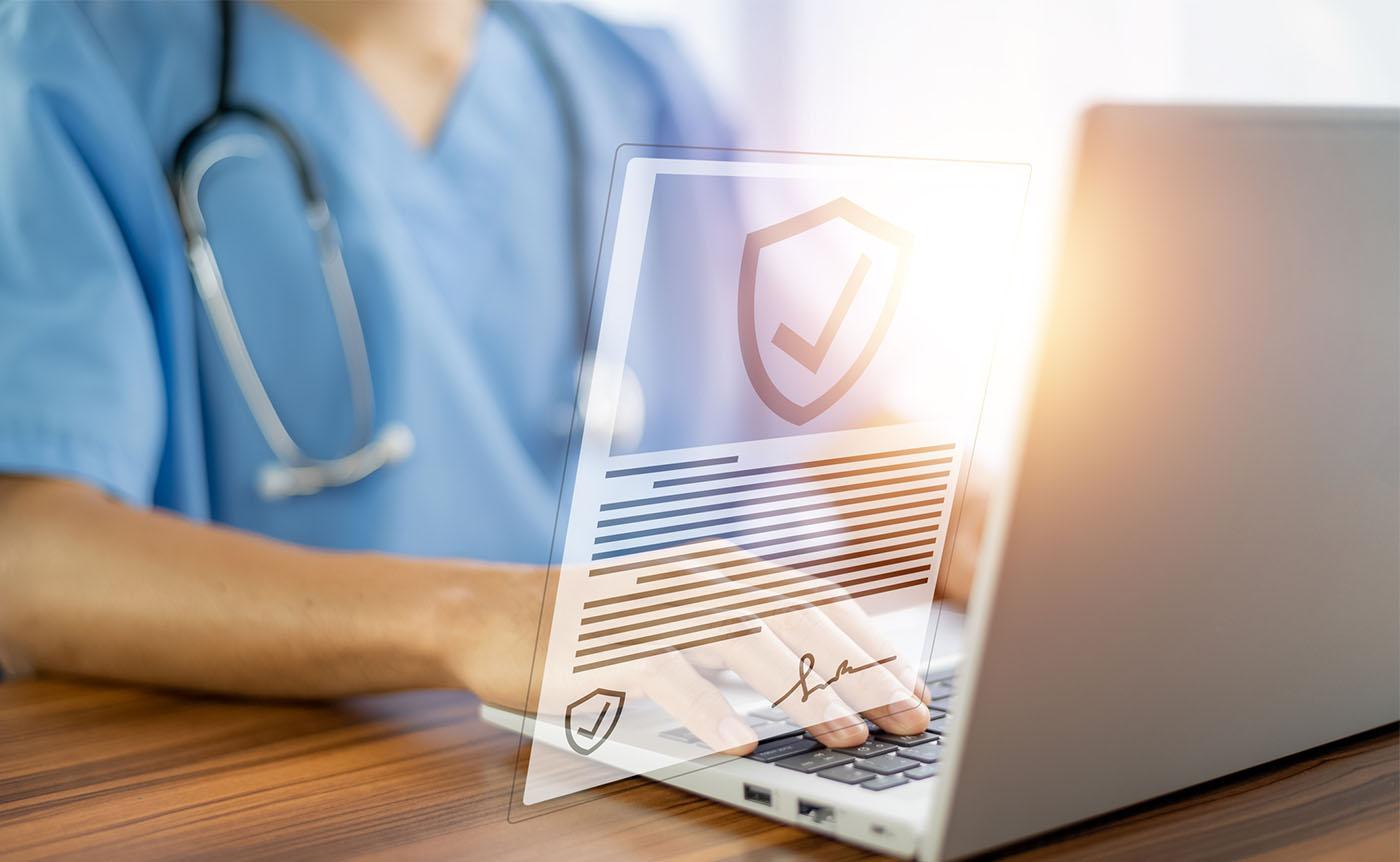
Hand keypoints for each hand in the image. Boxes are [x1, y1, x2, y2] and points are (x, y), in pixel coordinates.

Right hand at [441, 549, 930, 754]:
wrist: (496, 611)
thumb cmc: (602, 624)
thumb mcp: (684, 614)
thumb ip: (747, 633)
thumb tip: (828, 680)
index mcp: (723, 567)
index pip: (818, 600)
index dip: (873, 645)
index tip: (915, 689)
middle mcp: (696, 576)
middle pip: (798, 620)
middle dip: (862, 672)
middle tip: (905, 719)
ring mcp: (651, 606)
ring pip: (745, 643)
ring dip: (803, 694)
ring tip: (845, 737)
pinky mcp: (605, 644)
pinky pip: (667, 677)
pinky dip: (708, 711)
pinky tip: (741, 745)